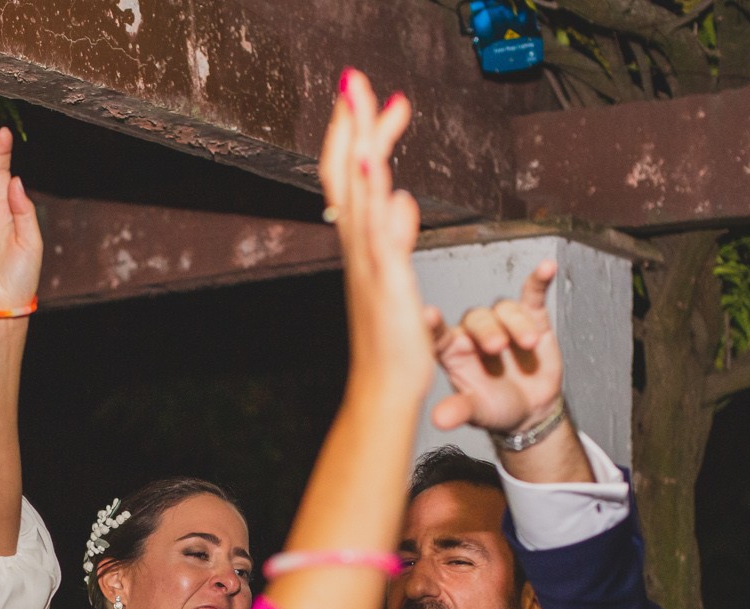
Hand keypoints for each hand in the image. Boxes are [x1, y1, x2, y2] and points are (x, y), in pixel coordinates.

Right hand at [320, 70, 428, 406]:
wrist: (383, 389)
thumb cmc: (391, 342)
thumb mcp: (396, 277)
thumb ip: (395, 235)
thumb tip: (403, 199)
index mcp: (361, 246)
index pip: (351, 178)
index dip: (355, 134)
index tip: (367, 97)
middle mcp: (358, 249)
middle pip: (347, 172)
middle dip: (351, 123)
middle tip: (355, 78)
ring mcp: (369, 264)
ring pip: (358, 193)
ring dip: (357, 143)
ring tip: (360, 100)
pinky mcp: (386, 282)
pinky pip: (377, 233)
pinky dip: (373, 195)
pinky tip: (373, 164)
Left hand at [429, 259, 565, 434]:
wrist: (530, 409)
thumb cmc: (496, 408)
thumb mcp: (478, 412)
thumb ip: (460, 410)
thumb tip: (439, 421)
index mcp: (453, 351)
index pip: (438, 335)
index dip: (432, 325)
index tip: (427, 315)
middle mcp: (474, 332)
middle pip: (477, 320)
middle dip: (488, 331)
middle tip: (497, 347)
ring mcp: (502, 322)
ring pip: (505, 309)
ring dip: (517, 323)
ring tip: (530, 343)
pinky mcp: (531, 317)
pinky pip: (532, 294)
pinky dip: (539, 280)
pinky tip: (546, 267)